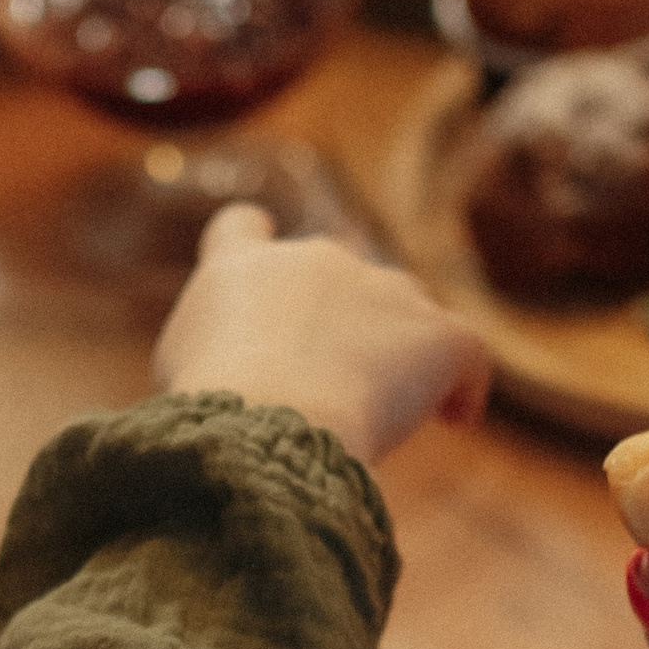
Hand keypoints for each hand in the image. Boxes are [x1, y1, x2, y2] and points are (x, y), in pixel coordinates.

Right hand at [152, 203, 491, 464]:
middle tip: (330, 387)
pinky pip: (465, 351)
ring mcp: (383, 288)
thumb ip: (215, 342)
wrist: (269, 419)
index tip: (266, 265)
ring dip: (400, 349)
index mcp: (242, 265)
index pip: (241, 229)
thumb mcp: (183, 367)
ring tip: (390, 408)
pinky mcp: (437, 332)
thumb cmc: (213, 410)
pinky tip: (454, 417)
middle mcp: (315, 258)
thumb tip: (242, 359)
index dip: (254, 243)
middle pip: (340, 275)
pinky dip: (462, 383)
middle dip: (341, 320)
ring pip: (407, 308)